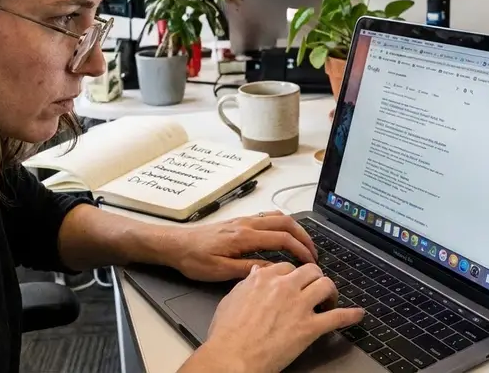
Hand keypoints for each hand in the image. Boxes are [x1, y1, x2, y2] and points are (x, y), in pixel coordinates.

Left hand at [165, 211, 317, 281]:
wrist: (175, 245)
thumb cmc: (194, 259)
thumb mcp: (220, 271)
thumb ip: (248, 269)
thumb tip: (274, 270)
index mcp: (244, 237)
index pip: (282, 238)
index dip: (301, 250)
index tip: (311, 262)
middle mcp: (246, 224)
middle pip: (285, 222)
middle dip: (304, 236)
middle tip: (313, 252)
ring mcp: (243, 220)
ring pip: (277, 217)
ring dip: (294, 228)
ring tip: (303, 244)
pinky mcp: (238, 222)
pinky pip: (267, 217)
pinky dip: (281, 224)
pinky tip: (282, 236)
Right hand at [181, 262, 363, 372]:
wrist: (232, 357)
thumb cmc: (226, 334)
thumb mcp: (231, 299)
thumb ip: (247, 283)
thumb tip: (255, 272)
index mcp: (264, 279)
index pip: (287, 267)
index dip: (293, 276)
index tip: (295, 282)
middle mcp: (284, 287)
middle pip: (310, 271)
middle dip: (315, 278)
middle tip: (314, 289)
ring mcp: (299, 306)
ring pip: (326, 285)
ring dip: (331, 292)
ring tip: (330, 300)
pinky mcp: (309, 327)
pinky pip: (337, 316)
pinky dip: (350, 315)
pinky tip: (357, 314)